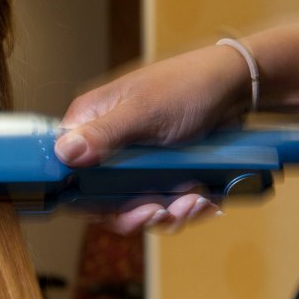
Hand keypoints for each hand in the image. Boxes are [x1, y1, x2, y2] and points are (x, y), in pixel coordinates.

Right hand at [55, 44, 247, 232]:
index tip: (114, 210)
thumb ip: (103, 134)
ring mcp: (134, 163)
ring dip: (168, 212)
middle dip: (135, 212)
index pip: (68, 172)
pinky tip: (203, 198)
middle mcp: (106, 146)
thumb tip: (63, 152)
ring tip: (195, 199)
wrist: (236, 87)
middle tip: (162, 211)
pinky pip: (163, 205)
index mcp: (90, 125)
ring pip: (135, 207)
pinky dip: (184, 208)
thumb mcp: (144, 112)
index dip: (86, 199)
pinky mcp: (160, 175)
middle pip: (101, 199)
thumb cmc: (187, 85)